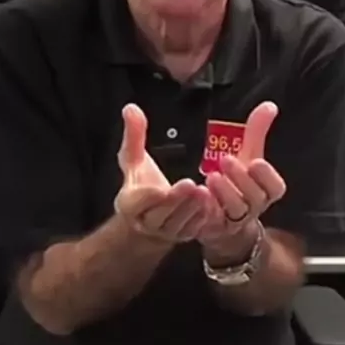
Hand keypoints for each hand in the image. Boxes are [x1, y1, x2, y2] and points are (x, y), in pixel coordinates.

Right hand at [115, 104, 212, 242]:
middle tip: (193, 185)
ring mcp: (165, 232)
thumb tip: (131, 108)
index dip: (150, 197)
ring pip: (180, 223)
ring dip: (193, 209)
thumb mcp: (133, 160)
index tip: (161, 188)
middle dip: (177, 200)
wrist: (147, 217)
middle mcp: (146, 221)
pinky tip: (213, 205)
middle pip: (162, 213)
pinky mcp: (182, 236)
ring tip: (206, 192)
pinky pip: (193, 229)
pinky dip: (203, 218)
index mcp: (130, 203)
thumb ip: (133, 136)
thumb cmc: (140, 184)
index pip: (139, 201)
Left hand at [199, 102, 286, 246]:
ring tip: (210, 177)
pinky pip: (212, 222)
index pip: (275, 188)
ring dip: (224, 193)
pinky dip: (207, 209)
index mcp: (265, 191)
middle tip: (225, 160)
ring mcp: (234, 222)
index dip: (267, 176)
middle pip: (255, 198)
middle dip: (242, 179)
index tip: (256, 160)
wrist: (221, 221)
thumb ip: (256, 132)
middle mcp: (253, 208)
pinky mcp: (214, 229)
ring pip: (235, 211)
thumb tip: (269, 105)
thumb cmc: (237, 184)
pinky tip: (199, 195)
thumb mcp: (247, 156)